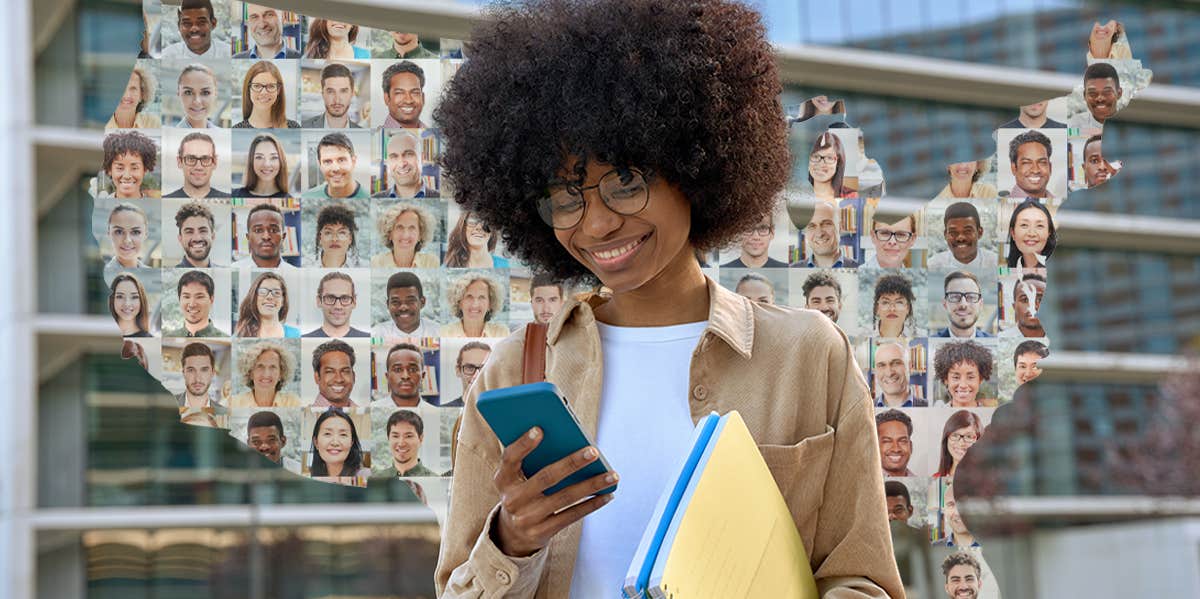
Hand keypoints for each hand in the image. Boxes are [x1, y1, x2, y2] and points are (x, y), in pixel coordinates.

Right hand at [491, 427, 617, 556]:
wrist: (512, 533)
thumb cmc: (522, 491)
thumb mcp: (517, 477)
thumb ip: (532, 459)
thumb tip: (569, 441)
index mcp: (502, 479)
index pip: (510, 458)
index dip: (523, 444)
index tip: (540, 429)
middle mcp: (512, 499)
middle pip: (546, 477)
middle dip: (572, 463)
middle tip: (594, 451)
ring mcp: (526, 518)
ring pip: (564, 497)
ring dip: (591, 485)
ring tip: (612, 475)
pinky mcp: (541, 532)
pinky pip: (571, 516)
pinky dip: (591, 504)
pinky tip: (607, 494)